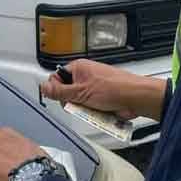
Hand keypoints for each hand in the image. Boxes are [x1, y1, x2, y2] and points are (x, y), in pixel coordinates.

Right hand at [40, 59, 157, 119]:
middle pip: (67, 92)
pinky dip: (93, 111)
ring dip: (84, 108)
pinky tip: (100, 111)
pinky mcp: (102, 98)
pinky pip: (90, 107)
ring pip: (79, 102)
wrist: (137, 98)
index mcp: (78, 68)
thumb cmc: (114, 88)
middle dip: (72, 102)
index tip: (62, 98)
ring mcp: (94, 87)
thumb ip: (59, 92)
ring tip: (93, 108)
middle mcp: (86, 76)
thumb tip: (43, 87)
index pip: (56, 78)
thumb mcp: (80, 92)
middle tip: (79, 105)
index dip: (57, 90)